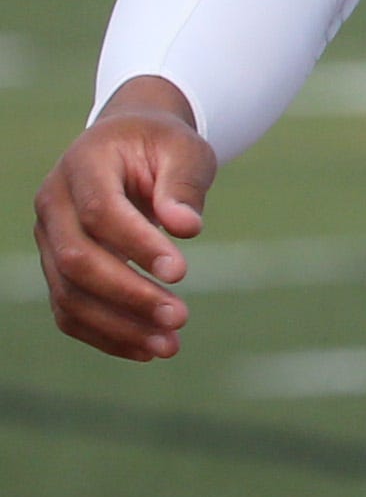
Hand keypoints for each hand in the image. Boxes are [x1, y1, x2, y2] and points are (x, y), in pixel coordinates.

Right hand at [35, 78, 212, 361]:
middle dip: (128, 294)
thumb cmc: (161, 147)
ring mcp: (49, 238)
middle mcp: (53, 203)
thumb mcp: (185, 150)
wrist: (127, 146)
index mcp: (83, 165)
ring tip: (169, 346)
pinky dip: (104, 334)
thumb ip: (184, 184)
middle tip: (181, 318)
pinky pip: (69, 310)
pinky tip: (146, 350)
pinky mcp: (57, 266)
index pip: (100, 212)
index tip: (182, 272)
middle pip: (77, 259)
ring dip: (118, 325)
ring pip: (69, 293)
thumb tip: (186, 227)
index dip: (137, 244)